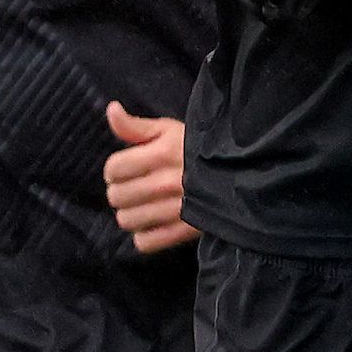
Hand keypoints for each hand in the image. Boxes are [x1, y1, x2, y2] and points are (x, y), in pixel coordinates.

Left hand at [100, 102, 193, 253]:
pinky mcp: (184, 232)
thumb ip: (136, 125)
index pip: (113, 169)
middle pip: (116, 196)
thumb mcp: (169, 130)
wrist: (240, 173)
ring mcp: (175, 210)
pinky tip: (153, 224)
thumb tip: (111, 109)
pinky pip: (145, 242)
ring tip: (142, 206)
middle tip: (134, 188)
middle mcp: (166, 183)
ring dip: (130, 214)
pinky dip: (144, 236)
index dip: (115, 169)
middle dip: (121, 191)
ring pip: (127, 220)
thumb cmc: (198, 150)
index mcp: (161, 154)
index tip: (125, 170)